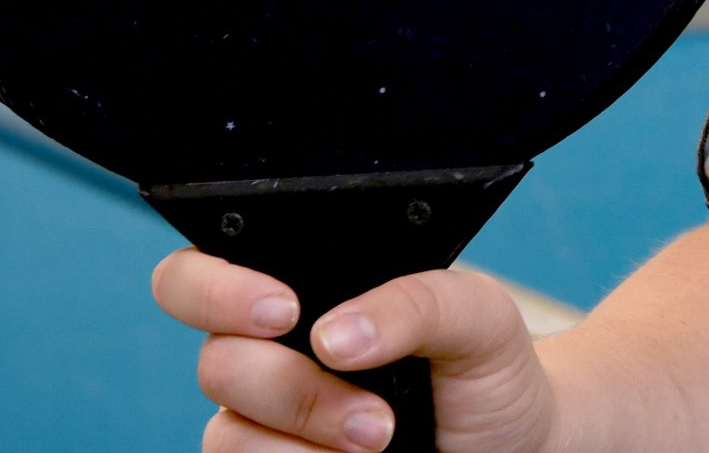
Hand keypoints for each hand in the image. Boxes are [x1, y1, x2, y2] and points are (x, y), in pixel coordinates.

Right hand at [152, 249, 560, 452]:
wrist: (511, 447)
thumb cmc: (487, 369)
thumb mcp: (479, 317)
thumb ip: (418, 302)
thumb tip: (334, 336)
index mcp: (302, 285)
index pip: (197, 273)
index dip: (214, 288)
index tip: (286, 310)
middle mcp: (268, 351)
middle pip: (216, 363)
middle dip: (291, 388)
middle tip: (374, 410)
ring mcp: (264, 422)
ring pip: (229, 435)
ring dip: (310, 438)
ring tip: (384, 437)